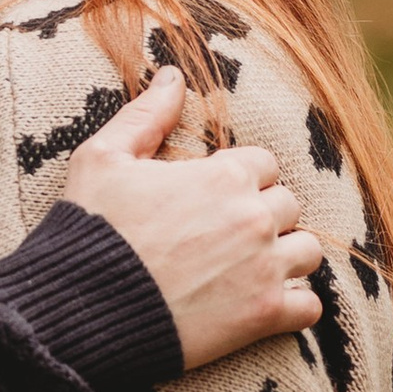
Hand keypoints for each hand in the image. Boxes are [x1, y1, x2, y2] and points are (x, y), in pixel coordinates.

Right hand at [56, 71, 324, 372]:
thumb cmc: (90, 230)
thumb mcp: (102, 159)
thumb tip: (173, 75)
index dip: (240, 178)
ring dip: (286, 257)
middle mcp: (254, 218)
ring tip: (251, 268)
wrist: (82, 310)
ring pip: (307, 252)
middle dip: (263, 215)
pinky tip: (263, 305)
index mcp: (224, 176)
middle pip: (289, 205)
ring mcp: (264, 269)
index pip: (264, 164)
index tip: (214, 198)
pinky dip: (294, 305)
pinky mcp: (263, 316)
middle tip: (226, 236)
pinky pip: (310, 306)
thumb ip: (145, 115)